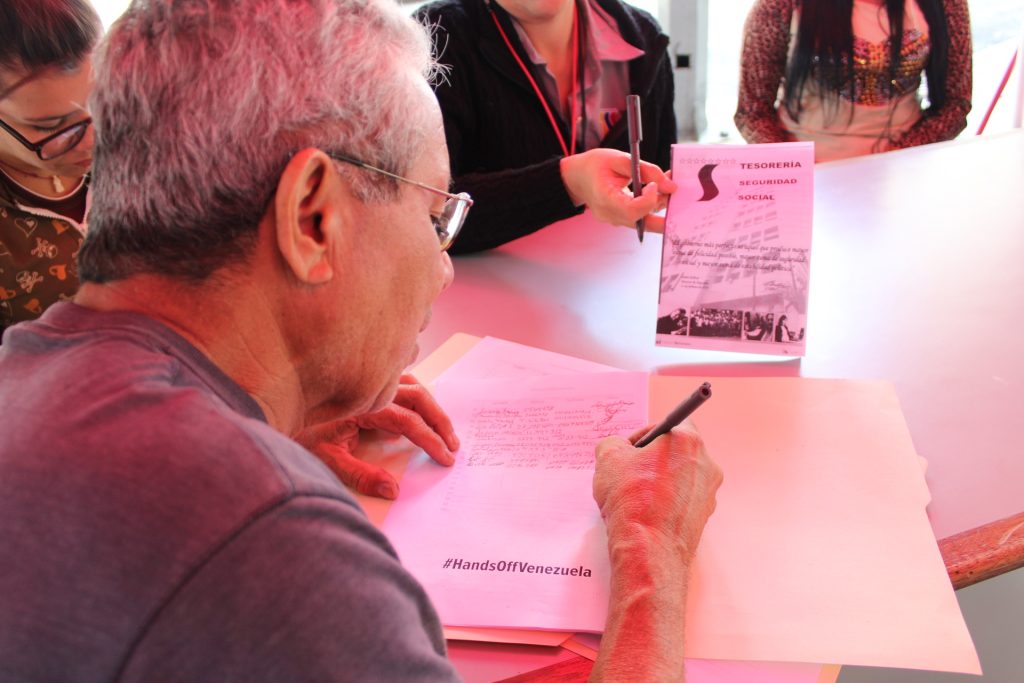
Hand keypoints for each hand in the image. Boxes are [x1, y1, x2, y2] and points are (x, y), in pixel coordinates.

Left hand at [296, 375, 458, 499]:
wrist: (274, 406)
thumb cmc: (298, 432)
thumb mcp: (326, 459)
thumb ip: (361, 475)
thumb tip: (393, 490)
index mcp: (363, 405)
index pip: (408, 421)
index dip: (430, 440)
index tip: (445, 457)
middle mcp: (370, 388)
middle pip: (419, 396)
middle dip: (440, 421)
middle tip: (453, 444)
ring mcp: (369, 382)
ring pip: (413, 385)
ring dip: (431, 406)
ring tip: (443, 429)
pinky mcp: (366, 383)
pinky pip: (400, 380)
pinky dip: (416, 394)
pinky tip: (418, 411)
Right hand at [560, 149, 675, 227]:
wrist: (578, 178)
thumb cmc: (595, 165)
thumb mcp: (619, 159)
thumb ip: (646, 170)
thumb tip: (670, 185)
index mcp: (605, 198)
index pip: (632, 210)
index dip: (649, 199)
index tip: (653, 183)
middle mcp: (610, 215)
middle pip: (643, 223)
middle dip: (664, 213)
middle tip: (678, 200)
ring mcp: (614, 220)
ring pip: (644, 220)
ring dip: (659, 204)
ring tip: (664, 183)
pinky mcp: (620, 220)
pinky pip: (640, 217)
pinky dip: (651, 205)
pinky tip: (656, 190)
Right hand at [593, 421, 721, 561]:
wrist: (648, 550)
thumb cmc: (632, 501)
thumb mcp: (608, 457)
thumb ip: (613, 443)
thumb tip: (617, 449)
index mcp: (688, 441)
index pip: (670, 424)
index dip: (645, 435)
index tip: (631, 449)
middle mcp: (706, 465)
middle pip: (675, 452)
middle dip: (650, 460)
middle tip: (626, 473)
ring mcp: (708, 493)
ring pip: (677, 478)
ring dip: (656, 483)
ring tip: (631, 498)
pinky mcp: (703, 517)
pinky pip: (680, 501)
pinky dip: (663, 503)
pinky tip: (643, 515)